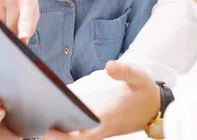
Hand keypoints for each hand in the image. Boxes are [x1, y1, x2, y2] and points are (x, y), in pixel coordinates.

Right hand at [0, 0, 39, 42]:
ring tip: (5, 15)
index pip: (26, 18)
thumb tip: (23, 41)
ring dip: (0, 25)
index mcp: (29, 0)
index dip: (24, 29)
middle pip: (10, 25)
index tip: (22, 38)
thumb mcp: (31, 9)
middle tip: (12, 26)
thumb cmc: (22, 0)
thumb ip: (30, 25)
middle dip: (11, 32)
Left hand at [43, 61, 160, 139]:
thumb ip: (124, 71)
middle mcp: (103, 128)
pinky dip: (70, 133)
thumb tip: (109, 65)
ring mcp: (102, 130)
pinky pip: (83, 136)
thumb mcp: (139, 77)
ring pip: (79, 139)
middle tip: (39, 129)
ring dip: (63, 136)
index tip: (50, 130)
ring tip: (43, 126)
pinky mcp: (102, 129)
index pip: (85, 133)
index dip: (67, 135)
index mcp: (109, 118)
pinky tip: (58, 124)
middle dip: (58, 138)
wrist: (157, 107)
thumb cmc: (146, 93)